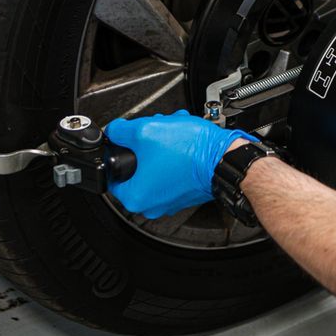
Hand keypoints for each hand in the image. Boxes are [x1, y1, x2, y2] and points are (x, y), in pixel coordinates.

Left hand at [105, 110, 253, 217]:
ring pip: (155, 167)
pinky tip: (182, 141)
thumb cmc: (191, 151)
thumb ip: (121, 130)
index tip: (127, 140)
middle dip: (145, 146)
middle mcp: (152, 204)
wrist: (223, 157)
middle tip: (155, 133)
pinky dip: (174, 156)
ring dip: (161, 147)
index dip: (119, 150)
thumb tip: (114, 130)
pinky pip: (171, 172)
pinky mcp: (185, 193)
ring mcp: (170, 200)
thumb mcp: (146, 130)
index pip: (112, 174)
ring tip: (172, 132)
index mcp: (136, 196)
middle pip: (136, 169)